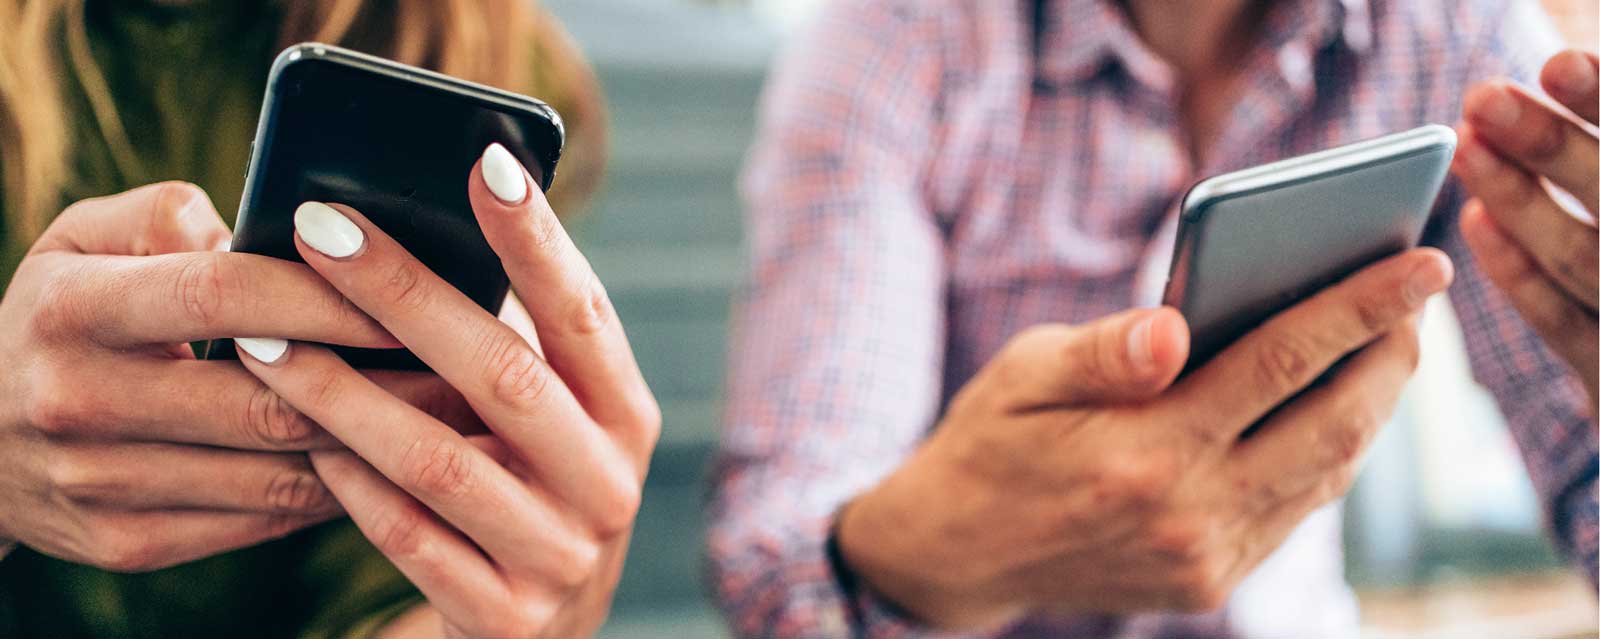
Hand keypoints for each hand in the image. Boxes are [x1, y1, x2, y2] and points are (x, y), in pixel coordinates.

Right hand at [0, 182, 477, 570]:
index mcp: (69, 310)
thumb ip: (172, 213)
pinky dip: (329, 493)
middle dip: (380, 385)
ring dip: (372, 448)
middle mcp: (76, 401)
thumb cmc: (62, 314)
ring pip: (274, 470)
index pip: (222, 296)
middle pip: (265, 400)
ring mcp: (98, 485)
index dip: (325, 295)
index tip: (411, 293)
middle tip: (464, 369)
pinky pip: (256, 520)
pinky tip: (384, 464)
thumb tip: (272, 230)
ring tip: (446, 419)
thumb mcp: (83, 239)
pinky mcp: (125, 543)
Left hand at [234, 144, 659, 638]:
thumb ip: (506, 350)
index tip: (486, 161)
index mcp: (624, 418)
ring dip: (342, 393)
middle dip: (404, 294)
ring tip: (263, 342)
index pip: (584, 314)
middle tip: (319, 228)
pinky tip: (300, 440)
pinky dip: (348, 482)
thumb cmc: (523, 492)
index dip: (537, 240)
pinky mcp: (503, 618)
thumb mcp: (542, 424)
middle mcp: (607, 485)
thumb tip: (410, 239)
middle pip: (504, 374)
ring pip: (438, 460)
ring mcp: (560, 558)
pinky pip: (408, 537)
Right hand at [836, 249, 1451, 629]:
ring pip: (1328, 472)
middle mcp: (1188, 513)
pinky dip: (1332, 450)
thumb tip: (1173, 327)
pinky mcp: (1211, 579)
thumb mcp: (1020, 376)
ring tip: (1391, 343)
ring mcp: (1205, 556)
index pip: (1279, 364)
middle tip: (1419, 298)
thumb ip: (1101, 351)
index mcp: (1141, 451)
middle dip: (1392, 354)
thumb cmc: (990, 443)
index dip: (1359, 308)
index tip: (1421, 264)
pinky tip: (1337, 404)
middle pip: (1333, 425)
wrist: (957, 554)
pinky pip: (1298, 508)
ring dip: (1373, 404)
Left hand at [1451, 49, 1597, 404]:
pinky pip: (1565, 323)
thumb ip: (1593, 162)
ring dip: (1519, 200)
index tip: (1559, 65)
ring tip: (1465, 146)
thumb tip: (1563, 75)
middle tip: (1482, 99)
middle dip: (1550, 147)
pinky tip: (1474, 219)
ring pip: (1584, 257)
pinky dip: (1517, 272)